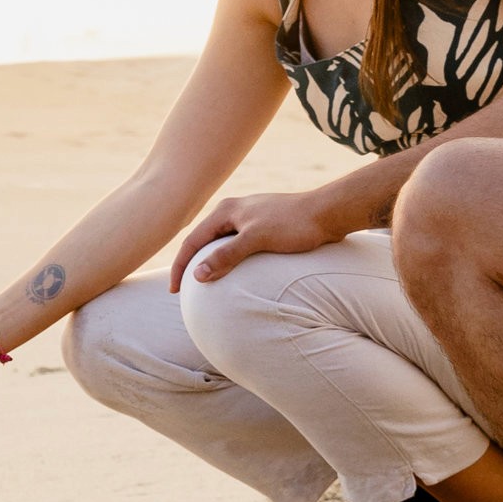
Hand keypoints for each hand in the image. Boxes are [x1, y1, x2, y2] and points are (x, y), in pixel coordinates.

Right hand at [167, 189, 344, 291]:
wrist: (328, 212)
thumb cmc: (294, 224)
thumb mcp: (256, 239)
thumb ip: (226, 256)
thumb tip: (197, 275)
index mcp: (226, 211)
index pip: (193, 241)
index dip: (181, 267)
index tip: (175, 291)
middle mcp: (233, 211)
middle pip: (203, 240)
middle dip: (190, 263)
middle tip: (182, 288)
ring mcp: (248, 217)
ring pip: (219, 242)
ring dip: (209, 261)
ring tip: (203, 281)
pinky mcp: (263, 225)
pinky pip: (236, 245)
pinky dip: (227, 259)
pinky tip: (233, 271)